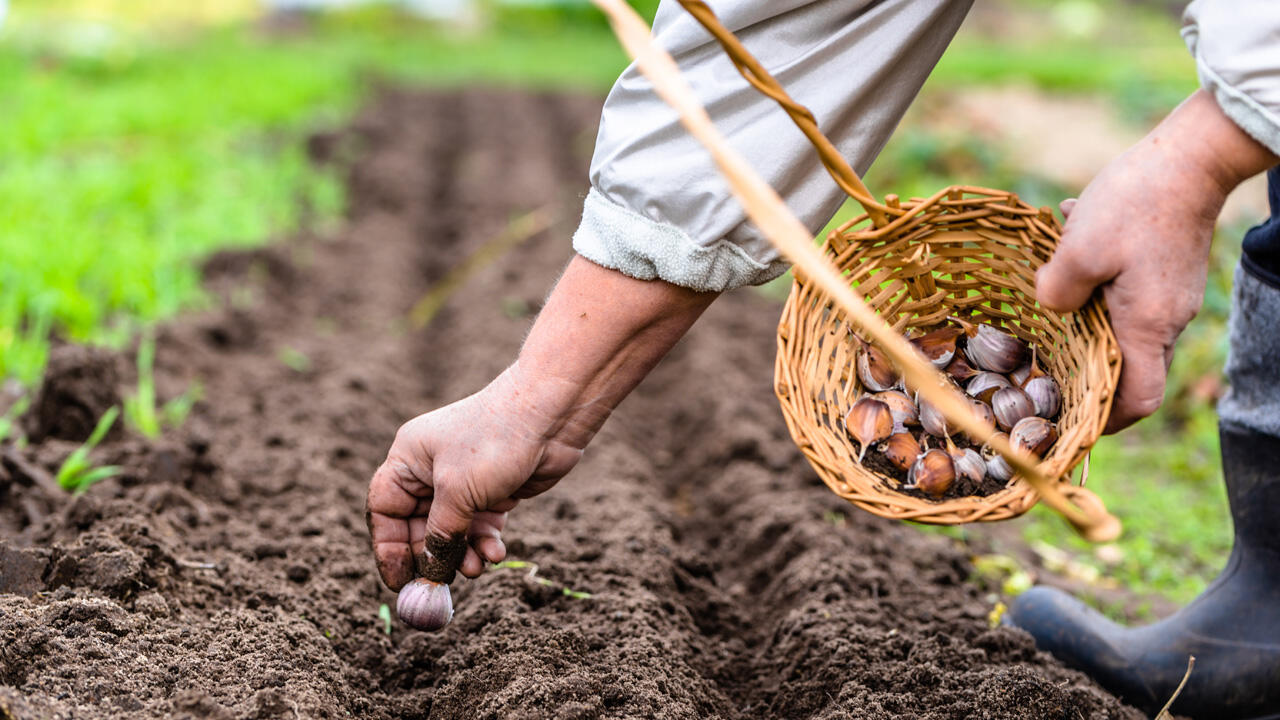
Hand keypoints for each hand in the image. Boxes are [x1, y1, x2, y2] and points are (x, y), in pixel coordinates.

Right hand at [366, 365, 589, 589]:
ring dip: (462, 555)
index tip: (398, 582)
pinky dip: (485, 543)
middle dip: (432, 556)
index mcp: (408, 459)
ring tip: (477, 569)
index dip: (388, 547)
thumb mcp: (458, 493)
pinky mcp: (493, 492)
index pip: (385, 510)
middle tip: (441, 586)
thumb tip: (429, 573)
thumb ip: (440, 536)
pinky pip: (479, 527)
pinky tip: (496, 554)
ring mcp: (463, 481)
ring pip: (452, 532)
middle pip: (418, 526)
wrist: (551, 416)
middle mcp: (431, 470)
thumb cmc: (494, 443)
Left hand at [1035, 90, 1275, 432]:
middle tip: (1043, 361)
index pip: (1138, 400)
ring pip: (1121, 325)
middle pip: (1127, 368)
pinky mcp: (1167, 272)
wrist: (1191, 155)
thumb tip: (1048, 309)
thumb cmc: (1137, 202)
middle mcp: (1167, 320)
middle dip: (1085, 369)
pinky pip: (1127, 292)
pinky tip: (1073, 237)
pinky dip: (1097, 279)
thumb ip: (1055, 291)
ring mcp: (1170, 296)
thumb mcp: (1079, 249)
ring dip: (1084, 310)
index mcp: (1147, 326)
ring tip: (1053, 276)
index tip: (1072, 418)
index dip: (1106, 419)